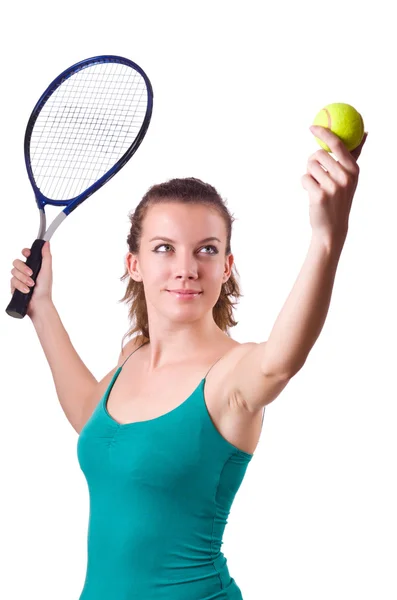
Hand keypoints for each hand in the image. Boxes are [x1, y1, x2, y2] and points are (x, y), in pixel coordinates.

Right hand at [10, 242, 52, 318]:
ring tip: (31, 285)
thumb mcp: (47, 270)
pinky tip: (26, 291)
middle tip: (31, 274)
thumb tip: (46, 243)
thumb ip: (46, 256)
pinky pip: (12, 281)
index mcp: (34, 266)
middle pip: (16, 262)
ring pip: (13, 272)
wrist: (39, 304)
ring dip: (23, 279)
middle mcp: (25, 271)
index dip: (25, 252)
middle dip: (23, 268)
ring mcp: (19, 279)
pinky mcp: (14, 287)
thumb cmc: (45, 288)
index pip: (25, 254)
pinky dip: (20, 286)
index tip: (27, 254)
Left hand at [301, 126, 367, 245]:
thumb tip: (365, 133)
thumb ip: (354, 156)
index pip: (337, 144)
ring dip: (309, 174)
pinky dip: (305, 184)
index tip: (312, 127)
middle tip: (317, 173)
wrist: (333, 226)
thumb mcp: (351, 177)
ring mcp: (332, 186)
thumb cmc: (340, 198)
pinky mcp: (319, 195)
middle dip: (313, 161)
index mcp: (353, 169)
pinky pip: (304, 178)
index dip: (324, 133)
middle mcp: (345, 176)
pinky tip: (312, 193)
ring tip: (317, 185)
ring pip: (310, 166)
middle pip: (318, 154)